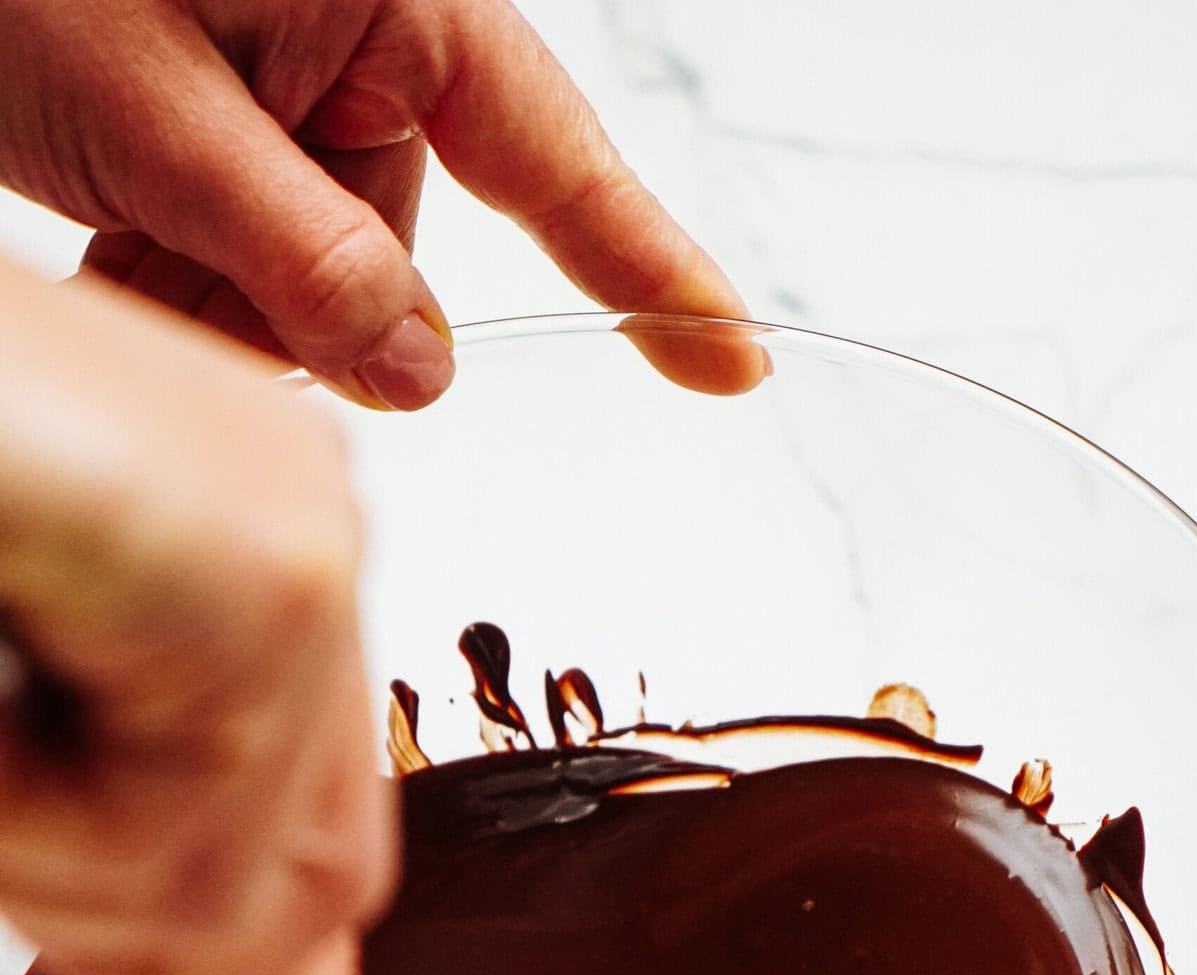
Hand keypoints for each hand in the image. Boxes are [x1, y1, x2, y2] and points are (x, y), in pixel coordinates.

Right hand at [0, 255, 389, 974]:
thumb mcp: (44, 725)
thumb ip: (158, 855)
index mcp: (256, 553)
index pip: (339, 821)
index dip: (299, 962)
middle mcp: (305, 539)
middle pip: (311, 882)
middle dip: (151, 933)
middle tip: (21, 814)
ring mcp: (290, 548)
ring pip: (213, 892)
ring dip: (43, 868)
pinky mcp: (250, 577)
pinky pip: (152, 829)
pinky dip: (16, 815)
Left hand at [1, 0, 764, 404]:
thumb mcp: (158, 120)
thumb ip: (307, 261)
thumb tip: (425, 374)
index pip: (559, 162)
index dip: (651, 273)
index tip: (732, 356)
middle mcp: (371, 37)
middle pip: (401, 248)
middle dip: (297, 309)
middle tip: (173, 277)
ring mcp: (306, 75)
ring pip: (319, 271)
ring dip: (225, 303)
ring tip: (123, 254)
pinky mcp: (249, 111)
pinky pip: (265, 247)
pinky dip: (198, 280)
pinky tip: (125, 257)